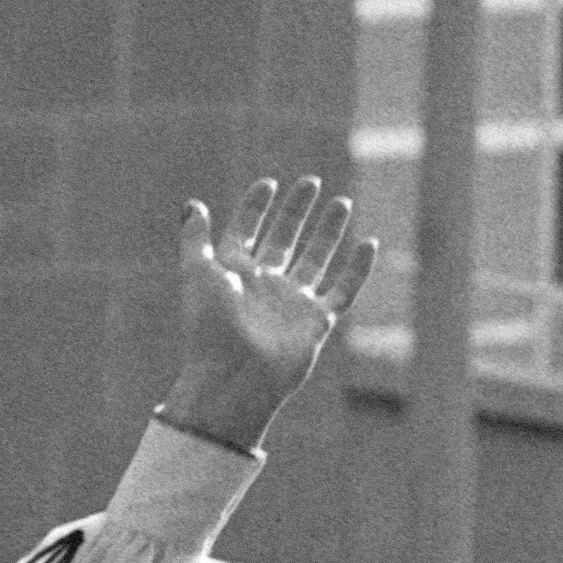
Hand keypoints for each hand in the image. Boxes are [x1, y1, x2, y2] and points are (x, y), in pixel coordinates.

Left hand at [160, 177, 371, 454]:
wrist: (232, 380)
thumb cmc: (211, 328)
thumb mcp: (197, 274)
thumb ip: (195, 239)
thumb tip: (192, 206)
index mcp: (234, 275)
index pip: (246, 233)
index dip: (255, 208)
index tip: (268, 184)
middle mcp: (263, 288)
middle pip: (283, 241)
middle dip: (296, 212)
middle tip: (311, 182)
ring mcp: (291, 305)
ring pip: (314, 260)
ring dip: (327, 232)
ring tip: (341, 202)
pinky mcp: (315, 323)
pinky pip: (342, 291)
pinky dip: (357, 270)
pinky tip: (369, 243)